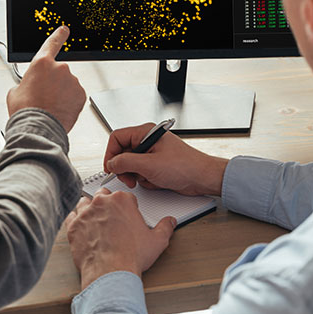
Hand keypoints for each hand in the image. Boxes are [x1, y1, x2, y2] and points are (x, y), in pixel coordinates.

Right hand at [6, 26, 85, 131]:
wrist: (38, 128)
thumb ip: (27, 81)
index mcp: (41, 63)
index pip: (52, 43)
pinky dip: (69, 101)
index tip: (64, 30)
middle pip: (58, 71)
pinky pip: (75, 95)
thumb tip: (30, 85)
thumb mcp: (16, 91)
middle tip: (43, 97)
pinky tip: (59, 109)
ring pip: (67, 85)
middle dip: (53, 82)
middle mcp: (60, 68)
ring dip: (61, 93)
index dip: (59, 35)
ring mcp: (72, 81)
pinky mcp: (81, 94)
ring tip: (50, 106)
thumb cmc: (26, 111)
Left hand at [66, 188, 175, 289]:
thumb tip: (170, 222)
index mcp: (122, 200)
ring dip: (90, 208)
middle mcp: (101, 202)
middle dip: (108, 203)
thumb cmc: (131, 256)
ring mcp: (85, 213)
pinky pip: (71, 216)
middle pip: (103, 194)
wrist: (110, 272)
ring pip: (85, 202)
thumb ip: (165, 228)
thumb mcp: (157, 241)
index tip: (128, 216)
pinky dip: (75, 220)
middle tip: (112, 217)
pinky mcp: (73, 226)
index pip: (125, 196)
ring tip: (96, 220)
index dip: (128, 207)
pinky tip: (81, 226)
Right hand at [104, 123, 227, 195]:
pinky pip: (141, 172)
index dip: (110, 153)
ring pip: (130, 164)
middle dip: (124, 168)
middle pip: (122, 152)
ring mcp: (151, 153)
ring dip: (135, 175)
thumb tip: (111, 163)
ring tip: (146, 179)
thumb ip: (125, 162)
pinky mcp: (156, 165)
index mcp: (145, 132)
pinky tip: (156, 181)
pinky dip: (145, 179)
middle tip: (128, 178)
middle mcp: (147, 140)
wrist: (202, 178)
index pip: (117, 137)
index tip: (110, 168)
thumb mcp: (149, 165)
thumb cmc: (185, 166)